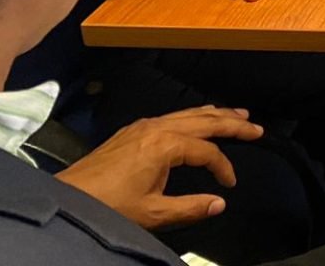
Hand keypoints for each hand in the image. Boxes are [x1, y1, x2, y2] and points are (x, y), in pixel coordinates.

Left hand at [57, 106, 263, 229]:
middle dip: (232, 123)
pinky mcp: (132, 132)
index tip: (230, 183)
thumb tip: (219, 204)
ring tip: (236, 114)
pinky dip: (193, 116)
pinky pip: (172, 116)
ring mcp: (143, 126)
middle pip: (204, 120)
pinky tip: (196, 119)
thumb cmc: (106, 205)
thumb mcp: (152, 212)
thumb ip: (190, 207)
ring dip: (215, 114)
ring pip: (188, 113)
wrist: (68, 199)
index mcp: (165, 145)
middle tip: (256, 127)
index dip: (224, 167)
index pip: (208, 151)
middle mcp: (157, 128)